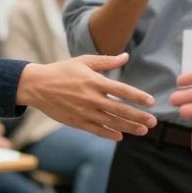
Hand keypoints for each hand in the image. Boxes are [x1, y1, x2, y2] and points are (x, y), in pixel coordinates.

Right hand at [18, 54, 157, 140]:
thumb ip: (106, 61)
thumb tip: (126, 56)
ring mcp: (85, 112)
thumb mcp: (84, 61)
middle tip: (154, 122)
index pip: (122, 91)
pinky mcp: (77, 122)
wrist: (37, 86)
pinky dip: (110, 134)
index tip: (151, 102)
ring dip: (129, 127)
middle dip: (139, 117)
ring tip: (143, 131)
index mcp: (95, 81)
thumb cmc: (62, 71)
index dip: (138, 97)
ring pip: (112, 122)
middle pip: (121, 110)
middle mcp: (92, 98)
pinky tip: (121, 136)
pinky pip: (97, 130)